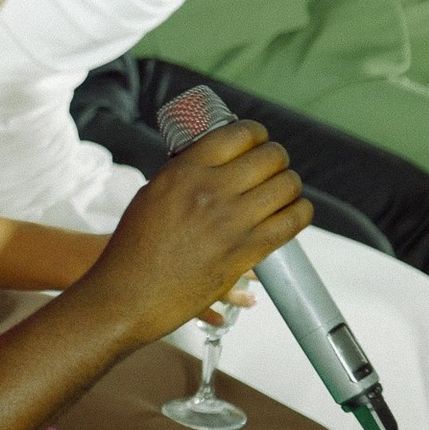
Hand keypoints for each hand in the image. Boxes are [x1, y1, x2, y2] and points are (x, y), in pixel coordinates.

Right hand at [83, 120, 310, 346]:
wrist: (128, 295)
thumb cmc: (133, 247)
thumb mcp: (152, 194)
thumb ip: (184, 176)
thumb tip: (214, 165)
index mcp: (184, 170)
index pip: (239, 134)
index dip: (256, 134)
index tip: (257, 141)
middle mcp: (211, 190)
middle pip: (270, 157)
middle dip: (276, 157)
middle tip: (272, 166)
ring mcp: (232, 222)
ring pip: (287, 186)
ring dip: (289, 184)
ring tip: (283, 190)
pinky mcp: (247, 252)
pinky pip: (291, 221)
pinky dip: (300, 212)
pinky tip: (294, 211)